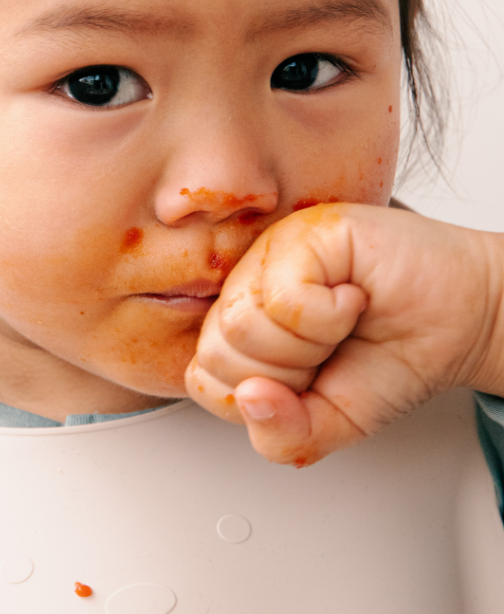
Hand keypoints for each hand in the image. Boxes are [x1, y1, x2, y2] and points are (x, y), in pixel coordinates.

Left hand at [185, 203, 503, 465]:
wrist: (465, 317)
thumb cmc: (394, 355)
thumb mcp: (332, 421)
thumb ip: (283, 435)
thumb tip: (249, 402)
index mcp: (240, 328)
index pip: (203, 379)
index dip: (260, 399)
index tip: (306, 383)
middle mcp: (245, 287)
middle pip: (218, 353)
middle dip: (288, 374)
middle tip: (328, 350)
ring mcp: (268, 255)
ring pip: (244, 325)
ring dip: (311, 343)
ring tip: (341, 321)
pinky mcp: (299, 233)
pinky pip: (285, 298)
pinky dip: (332, 314)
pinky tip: (352, 296)